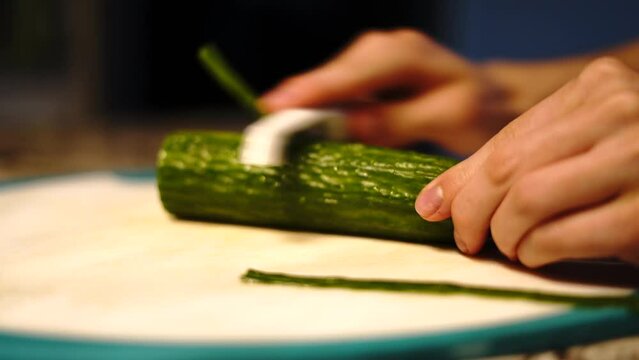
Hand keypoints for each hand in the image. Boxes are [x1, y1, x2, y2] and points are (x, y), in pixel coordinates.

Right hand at [260, 29, 519, 154]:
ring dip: (304, 102)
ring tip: (274, 124)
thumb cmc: (478, 109)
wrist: (494, 99)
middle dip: (298, 97)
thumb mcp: (447, 118)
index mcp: (406, 55)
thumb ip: (398, 120)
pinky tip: (302, 121)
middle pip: (332, 74)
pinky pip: (338, 88)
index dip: (311, 91)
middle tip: (264, 124)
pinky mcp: (370, 75)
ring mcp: (376, 59)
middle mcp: (386, 48)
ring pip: (331, 80)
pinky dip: (320, 105)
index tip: (275, 107)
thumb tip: (346, 125)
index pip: (350, 73)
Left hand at [415, 58, 638, 266]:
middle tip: (470, 239)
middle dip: (475, 214)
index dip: (463, 185)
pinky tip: (539, 254)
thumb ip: (507, 162)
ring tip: (512, 246)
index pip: (506, 141)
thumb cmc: (632, 168)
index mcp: (598, 88)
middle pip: (511, 170)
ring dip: (507, 236)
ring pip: (530, 201)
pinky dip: (538, 253)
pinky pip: (565, 236)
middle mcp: (623, 111)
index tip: (440, 212)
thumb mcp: (574, 147)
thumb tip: (431, 201)